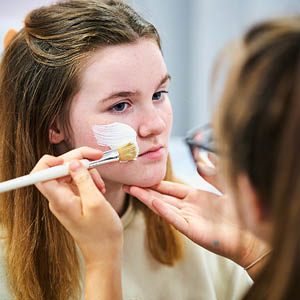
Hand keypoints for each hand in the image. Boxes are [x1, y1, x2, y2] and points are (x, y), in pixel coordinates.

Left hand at [32, 147, 122, 264]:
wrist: (105, 251)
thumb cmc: (102, 233)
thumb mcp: (96, 202)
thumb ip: (83, 180)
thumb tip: (73, 163)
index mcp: (59, 200)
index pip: (41, 174)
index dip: (52, 161)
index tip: (71, 159)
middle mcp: (59, 198)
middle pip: (60, 168)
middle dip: (79, 160)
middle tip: (97, 158)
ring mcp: (66, 198)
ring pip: (71, 173)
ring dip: (88, 172)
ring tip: (101, 185)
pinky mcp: (74, 200)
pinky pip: (78, 181)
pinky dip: (90, 180)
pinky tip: (99, 188)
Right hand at [124, 179, 269, 276]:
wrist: (251, 235)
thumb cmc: (240, 212)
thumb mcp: (225, 185)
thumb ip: (212, 171)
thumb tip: (203, 155)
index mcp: (194, 197)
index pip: (170, 188)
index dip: (155, 183)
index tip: (141, 177)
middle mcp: (188, 207)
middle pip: (161, 196)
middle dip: (144, 190)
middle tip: (128, 184)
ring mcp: (189, 219)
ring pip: (163, 206)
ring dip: (148, 199)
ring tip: (132, 190)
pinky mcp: (192, 230)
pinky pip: (175, 219)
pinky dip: (164, 211)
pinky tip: (153, 202)